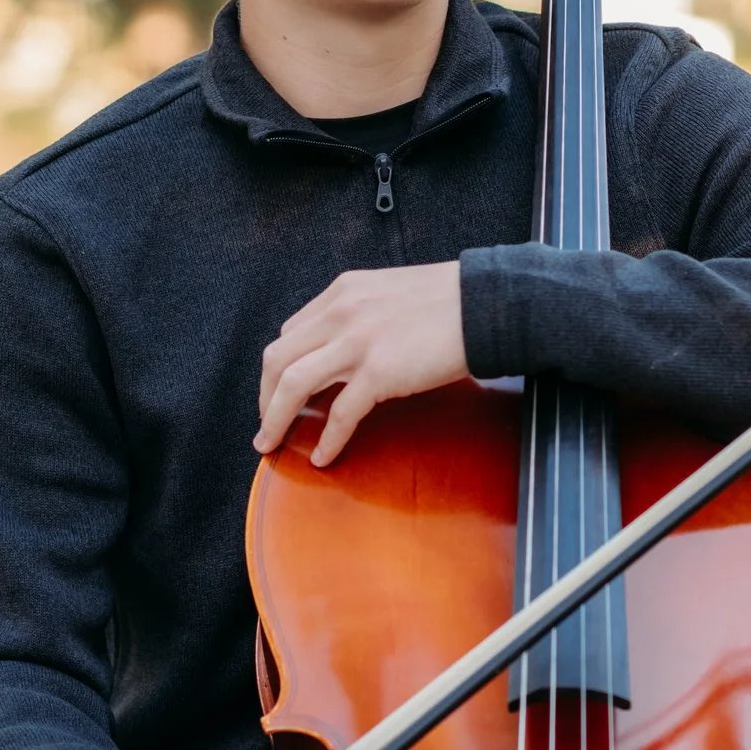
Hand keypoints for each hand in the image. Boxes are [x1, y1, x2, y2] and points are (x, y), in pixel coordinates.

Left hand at [254, 261, 467, 466]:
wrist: (486, 303)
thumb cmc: (449, 300)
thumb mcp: (388, 292)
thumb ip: (360, 314)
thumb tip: (345, 346)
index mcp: (342, 293)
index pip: (291, 332)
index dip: (280, 366)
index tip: (280, 389)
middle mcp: (341, 314)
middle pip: (278, 359)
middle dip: (263, 395)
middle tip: (266, 421)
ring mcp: (357, 343)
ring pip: (292, 385)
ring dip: (274, 419)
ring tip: (270, 442)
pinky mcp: (380, 373)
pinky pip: (340, 414)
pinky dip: (327, 440)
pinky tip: (322, 457)